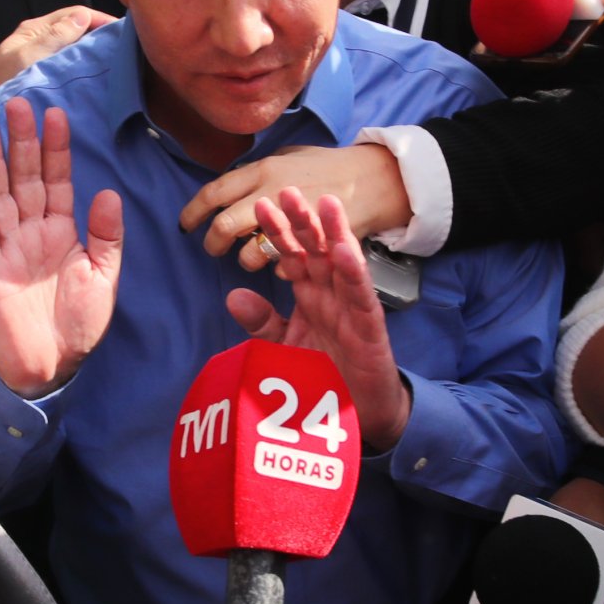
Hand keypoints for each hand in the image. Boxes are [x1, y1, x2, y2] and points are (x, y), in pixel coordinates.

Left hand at [0, 4, 112, 90]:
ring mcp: (41, 52)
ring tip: (110, 55)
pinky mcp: (44, 68)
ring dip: (91, 46)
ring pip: (73, 42)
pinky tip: (92, 69)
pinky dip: (81, 59)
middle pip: (75, 26)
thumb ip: (56, 36)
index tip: (118, 28)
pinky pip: (68, 58)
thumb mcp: (30, 55)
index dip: (98, 18)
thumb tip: (83, 17)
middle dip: (97, 31)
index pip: (74, 13)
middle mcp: (40, 36)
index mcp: (36, 28)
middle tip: (119, 43)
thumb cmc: (5, 80)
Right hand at [0, 97, 122, 397]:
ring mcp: (6, 246)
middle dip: (21, 141)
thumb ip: (105, 236)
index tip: (56, 115)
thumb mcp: (103, 277)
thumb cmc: (80, 325)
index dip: (55, 149)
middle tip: (17, 104)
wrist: (51, 365)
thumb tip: (107, 193)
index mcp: (63, 231)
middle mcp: (32, 231)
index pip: (57, 180)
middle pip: (24, 177)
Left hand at [180, 144, 408, 270]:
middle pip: (224, 224)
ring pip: (250, 252)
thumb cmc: (331, 168)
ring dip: (246, 260)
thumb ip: (261, 172)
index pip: (215, 191)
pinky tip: (282, 267)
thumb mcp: (290, 158)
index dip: (194, 209)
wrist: (375, 179)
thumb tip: (232, 184)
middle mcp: (272, 194)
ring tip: (252, 260)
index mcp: (263, 171)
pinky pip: (281, 268)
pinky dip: (277, 270)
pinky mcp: (310, 246)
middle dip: (213, 242)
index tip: (186, 222)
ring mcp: (290, 221)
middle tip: (213, 249)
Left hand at [225, 190, 411, 450]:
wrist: (358, 414)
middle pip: (315, 250)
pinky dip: (354, 274)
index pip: (291, 255)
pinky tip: (344, 250)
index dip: (276, 232)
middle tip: (286, 189)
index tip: (258, 206)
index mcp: (310, 294)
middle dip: (302, 221)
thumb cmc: (324, 375)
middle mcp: (331, 294)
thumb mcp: (284, 347)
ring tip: (325, 203)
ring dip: (334, 233)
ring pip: (343, 264)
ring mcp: (352, 308)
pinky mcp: (370, 328)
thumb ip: (262, 323)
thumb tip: (233, 295)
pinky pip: (362, 297)